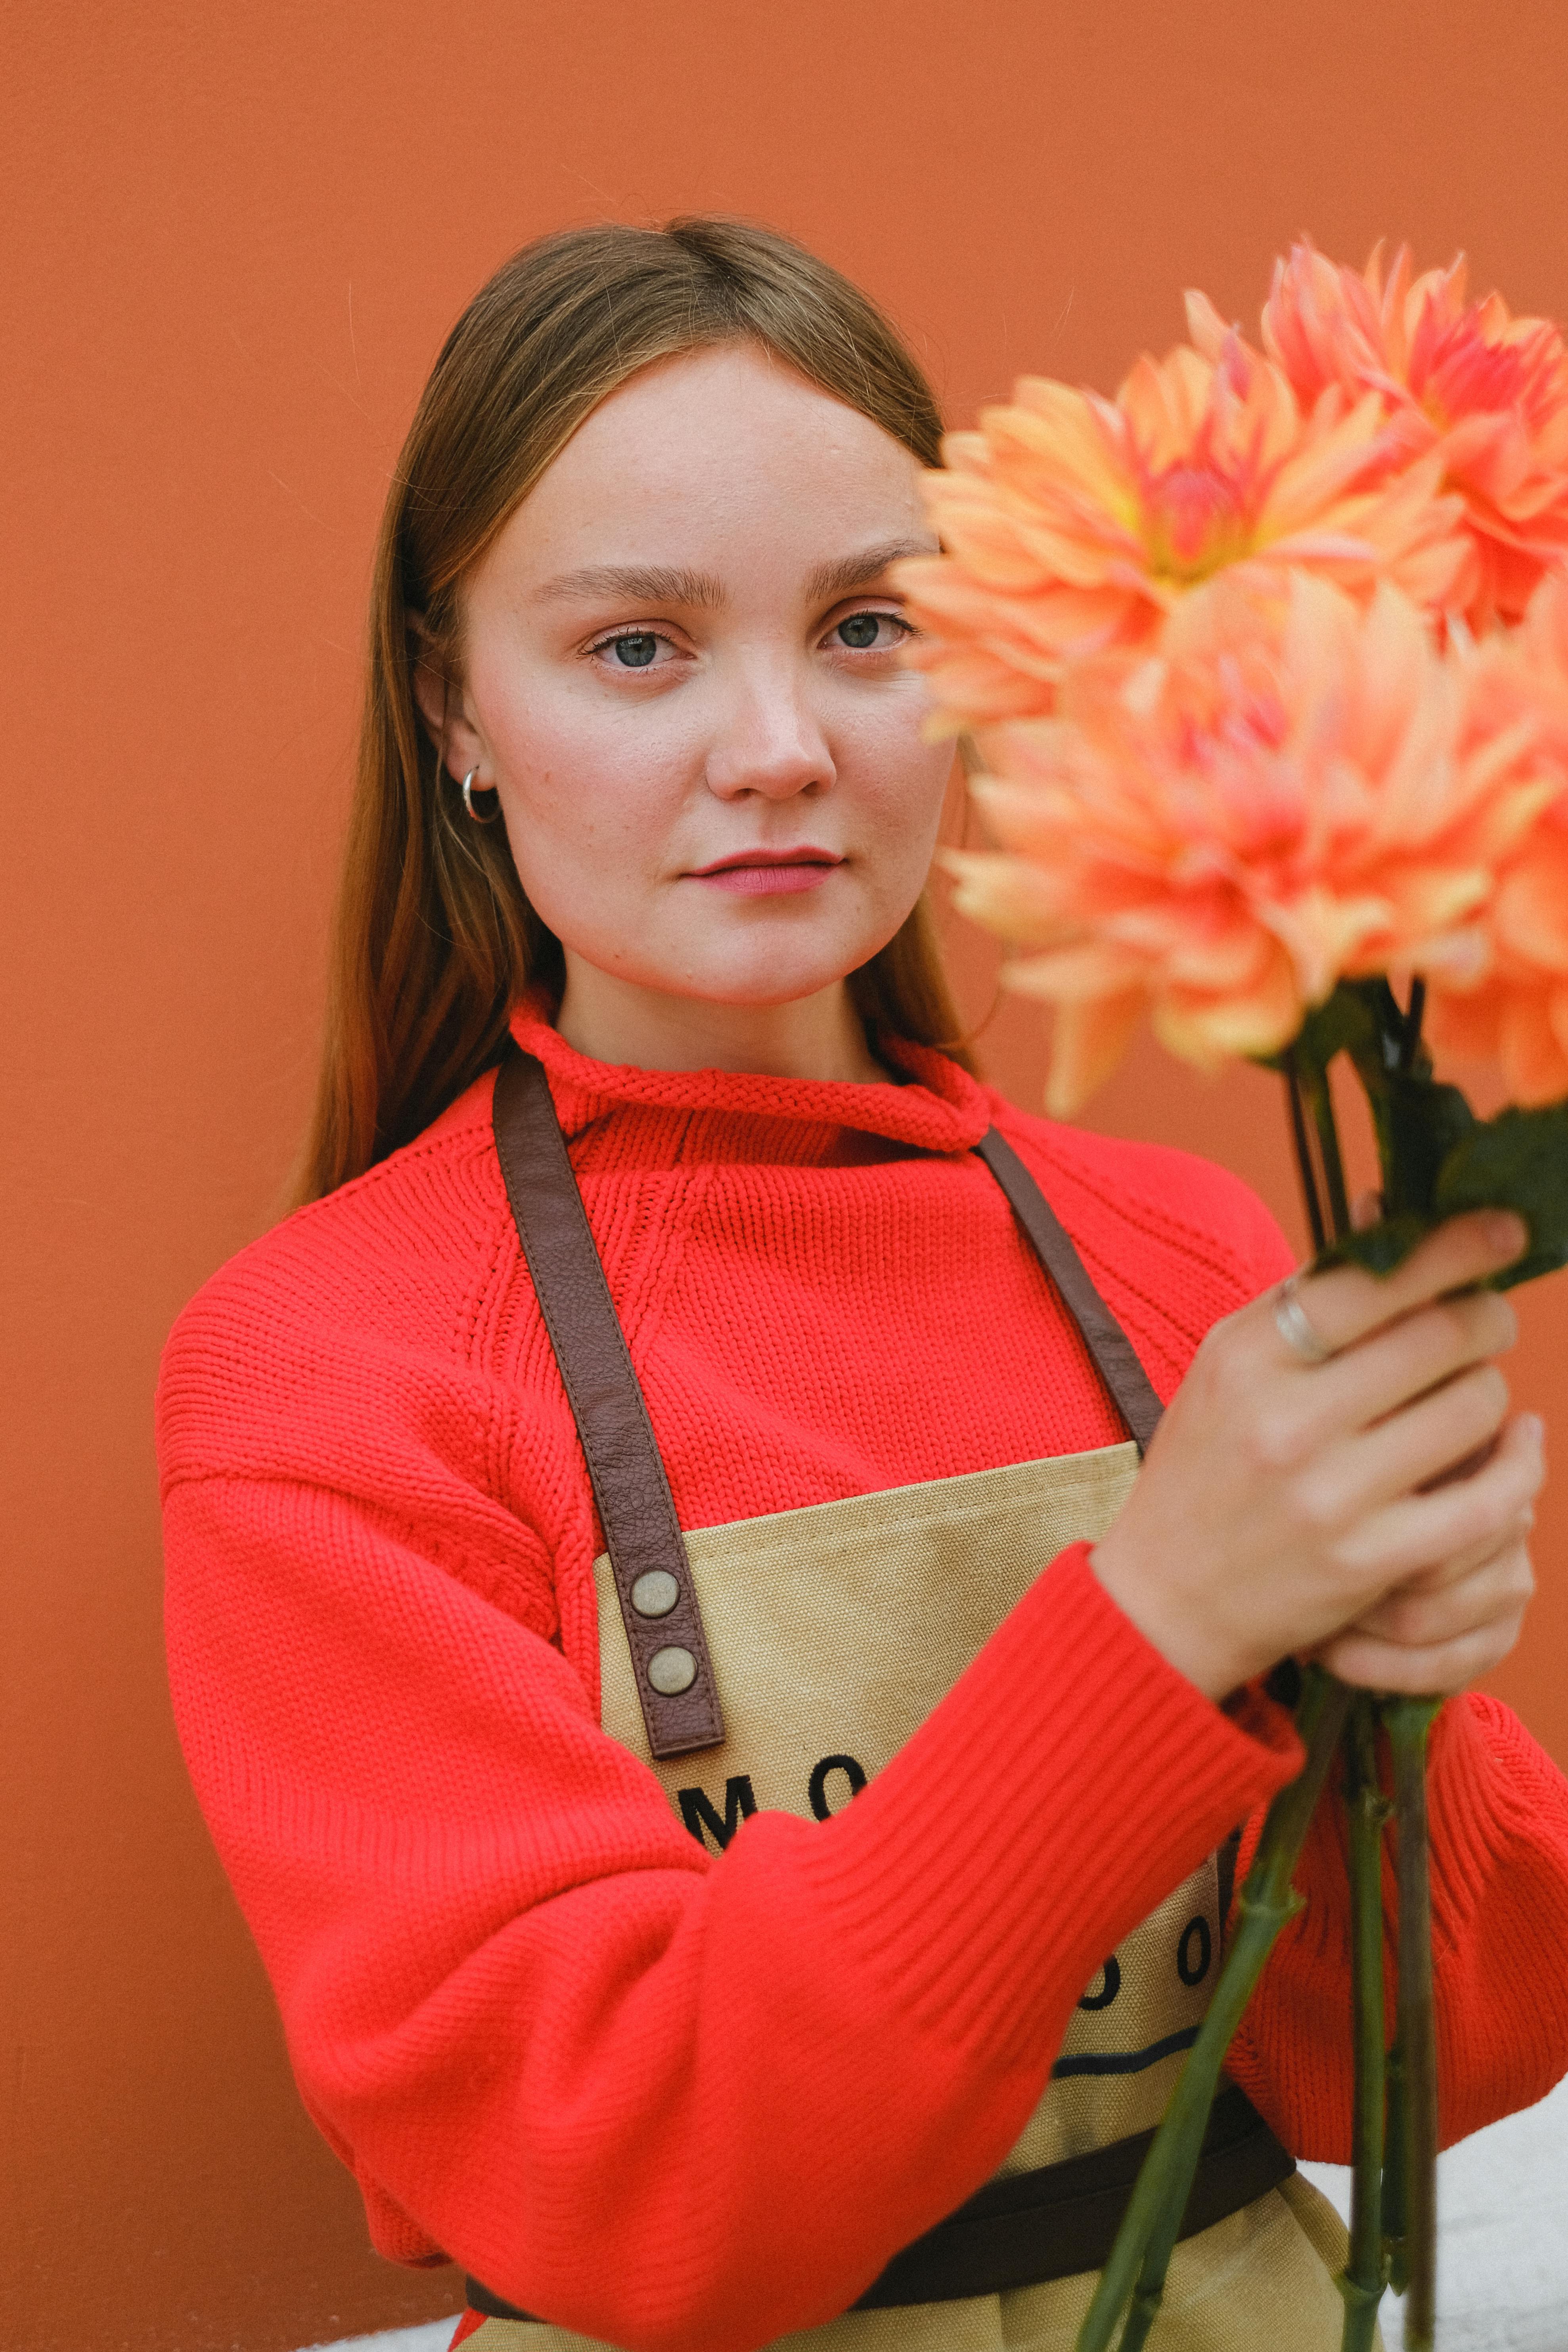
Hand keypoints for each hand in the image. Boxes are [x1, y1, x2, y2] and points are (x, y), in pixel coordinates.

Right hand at [1090, 1212, 1538, 1701]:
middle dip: (1487, 1315)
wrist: (1165, 1598)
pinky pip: (1484, 1501)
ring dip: (1491, 1389)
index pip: (1368, 1279)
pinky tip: (1514, 1450)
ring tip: (1472, 1393)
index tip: (1502, 1231)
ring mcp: (1328, 1496)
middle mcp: (1284, 1421)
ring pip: (1472, 1407)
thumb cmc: (1206, 1467)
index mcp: (1246, 1358)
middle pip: (1437, 1335)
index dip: (1453, 1247)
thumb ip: (1305, 1301)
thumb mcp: (1228, 1367)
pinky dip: (1517, 1466)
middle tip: (1490, 1318)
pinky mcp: (1367, 1563)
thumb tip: (1386, 1216)